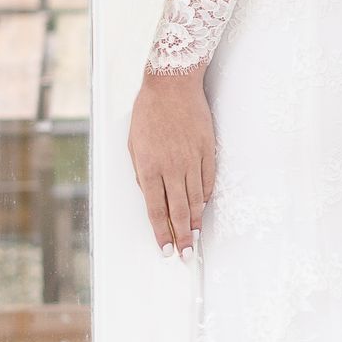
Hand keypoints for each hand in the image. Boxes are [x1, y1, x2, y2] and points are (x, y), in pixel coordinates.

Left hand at [129, 65, 214, 258]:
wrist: (172, 85)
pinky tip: (203, 208)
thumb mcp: (133, 144)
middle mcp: (171, 168)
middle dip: (182, 237)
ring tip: (195, 237)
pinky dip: (206, 198)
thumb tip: (149, 194)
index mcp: (148, 167)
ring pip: (196, 200)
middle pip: (179, 211)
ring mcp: (191, 160)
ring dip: (195, 222)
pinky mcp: (206, 151)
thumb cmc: (148, 112)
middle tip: (185, 255)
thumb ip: (140, 172)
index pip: (156, 210)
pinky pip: (208, 181)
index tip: (164, 250)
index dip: (161, 233)